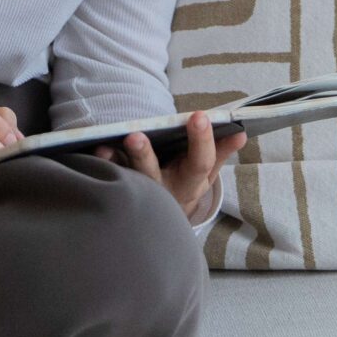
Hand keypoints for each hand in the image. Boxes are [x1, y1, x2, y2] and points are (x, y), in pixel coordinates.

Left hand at [93, 111, 244, 224]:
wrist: (166, 220)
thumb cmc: (187, 182)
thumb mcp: (207, 172)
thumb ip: (220, 152)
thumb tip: (239, 132)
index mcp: (190, 181)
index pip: (199, 162)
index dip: (201, 140)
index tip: (199, 116)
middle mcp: (163, 190)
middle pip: (153, 174)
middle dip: (144, 155)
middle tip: (135, 136)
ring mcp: (139, 192)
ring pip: (126, 179)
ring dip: (115, 161)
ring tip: (104, 146)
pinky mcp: (120, 191)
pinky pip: (110, 178)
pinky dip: (103, 164)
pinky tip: (97, 150)